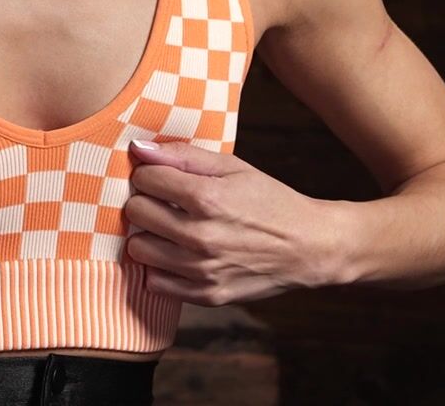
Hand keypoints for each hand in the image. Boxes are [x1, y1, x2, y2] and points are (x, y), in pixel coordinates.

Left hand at [121, 139, 342, 304]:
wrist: (308, 246)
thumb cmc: (269, 201)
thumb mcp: (234, 167)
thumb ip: (184, 155)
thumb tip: (138, 148)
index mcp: (207, 198)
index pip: (145, 179)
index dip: (149, 174)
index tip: (161, 177)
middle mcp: (200, 237)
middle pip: (136, 213)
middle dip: (146, 202)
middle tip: (164, 203)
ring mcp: (202, 270)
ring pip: (138, 249)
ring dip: (149, 236)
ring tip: (170, 229)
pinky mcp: (206, 295)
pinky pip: (154, 282)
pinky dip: (160, 267)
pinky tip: (178, 254)